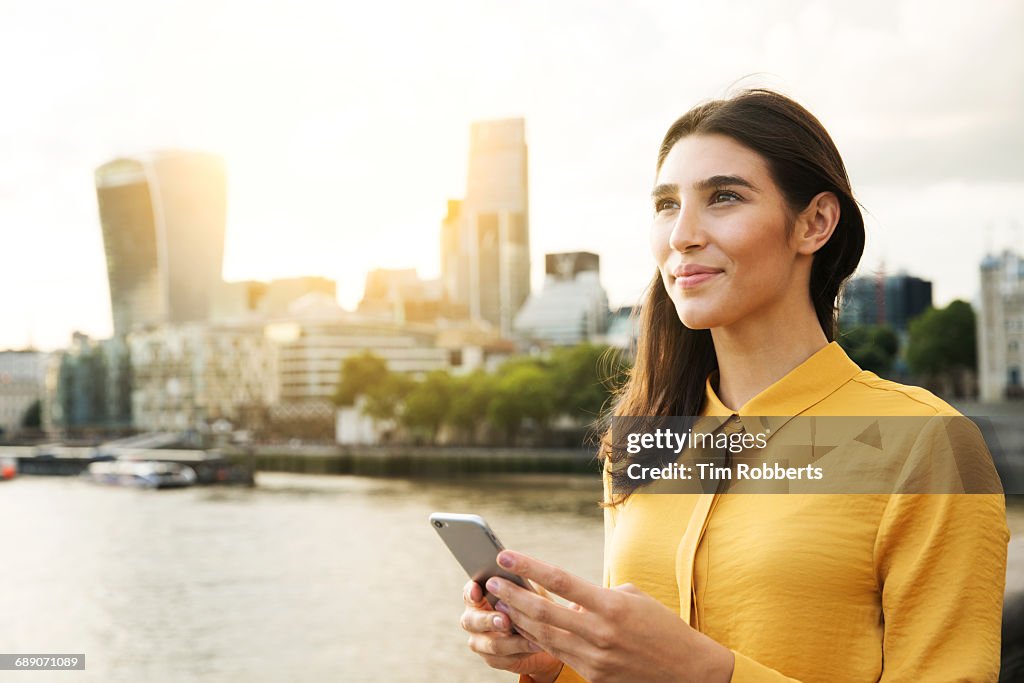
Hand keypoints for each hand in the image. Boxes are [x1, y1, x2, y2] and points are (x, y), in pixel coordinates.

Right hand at [460, 578, 563, 682]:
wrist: (543, 633)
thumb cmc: (532, 603)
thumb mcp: (529, 590)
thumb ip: (520, 585)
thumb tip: (521, 575)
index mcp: (478, 597)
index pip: (469, 593)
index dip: (471, 592)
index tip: (478, 590)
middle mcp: (472, 619)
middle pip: (472, 621)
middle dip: (489, 621)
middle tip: (505, 620)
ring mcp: (479, 641)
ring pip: (491, 644)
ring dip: (512, 641)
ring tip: (531, 637)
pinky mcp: (492, 659)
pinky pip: (504, 659)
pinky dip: (522, 652)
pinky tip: (536, 646)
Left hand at [485, 551, 734, 682]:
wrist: (687, 671)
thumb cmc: (662, 627)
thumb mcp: (634, 599)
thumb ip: (597, 596)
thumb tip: (567, 600)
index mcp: (612, 605)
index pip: (561, 581)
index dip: (530, 567)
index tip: (506, 555)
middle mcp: (600, 632)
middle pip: (544, 611)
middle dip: (513, 595)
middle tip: (492, 581)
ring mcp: (595, 658)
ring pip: (544, 635)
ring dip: (518, 618)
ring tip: (500, 602)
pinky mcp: (593, 676)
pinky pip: (558, 654)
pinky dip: (537, 639)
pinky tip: (522, 626)